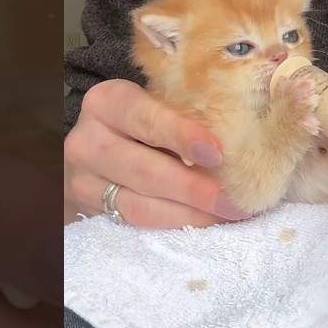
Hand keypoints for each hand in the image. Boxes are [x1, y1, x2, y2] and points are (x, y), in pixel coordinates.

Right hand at [64, 79, 250, 226]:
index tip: (217, 153)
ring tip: (227, 216)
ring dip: (189, 214)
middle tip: (235, 201)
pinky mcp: (90, 211)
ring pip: (140, 205)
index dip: (181, 135)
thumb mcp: (154, 105)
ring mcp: (83, 180)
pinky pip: (136, 223)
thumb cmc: (141, 121)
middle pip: (145, 170)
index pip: (144, 118)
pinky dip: (174, 224)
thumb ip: (185, 114)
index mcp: (106, 103)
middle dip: (195, 189)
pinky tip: (203, 223)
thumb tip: (244, 136)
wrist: (95, 149)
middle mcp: (87, 140)